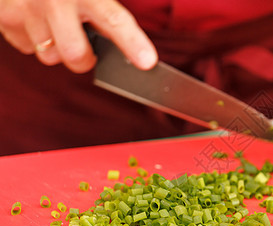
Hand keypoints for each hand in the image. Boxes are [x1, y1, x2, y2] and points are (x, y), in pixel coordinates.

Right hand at [0, 0, 156, 72]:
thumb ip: (105, 8)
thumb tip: (128, 41)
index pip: (114, 20)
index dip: (132, 43)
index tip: (147, 62)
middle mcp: (56, 1)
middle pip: (76, 56)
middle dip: (85, 60)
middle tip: (87, 49)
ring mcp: (27, 9)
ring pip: (49, 56)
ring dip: (56, 47)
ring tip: (56, 23)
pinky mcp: (4, 16)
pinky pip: (26, 47)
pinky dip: (33, 39)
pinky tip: (36, 18)